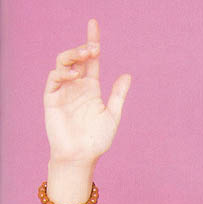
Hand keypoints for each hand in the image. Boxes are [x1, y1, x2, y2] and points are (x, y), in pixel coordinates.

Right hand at [44, 19, 130, 165]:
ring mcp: (63, 91)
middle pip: (77, 58)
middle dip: (84, 48)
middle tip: (94, 47)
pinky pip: (54, 79)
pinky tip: (74, 73)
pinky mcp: (52, 98)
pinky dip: (63, 72)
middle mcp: (76, 86)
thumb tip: (127, 75)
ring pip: (63, 63)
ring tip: (85, 56)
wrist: (81, 156)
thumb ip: (118, 95)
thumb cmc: (97, 139)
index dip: (92, 42)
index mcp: (91, 88)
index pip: (91, 60)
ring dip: (73, 56)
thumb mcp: (112, 115)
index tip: (94, 24)